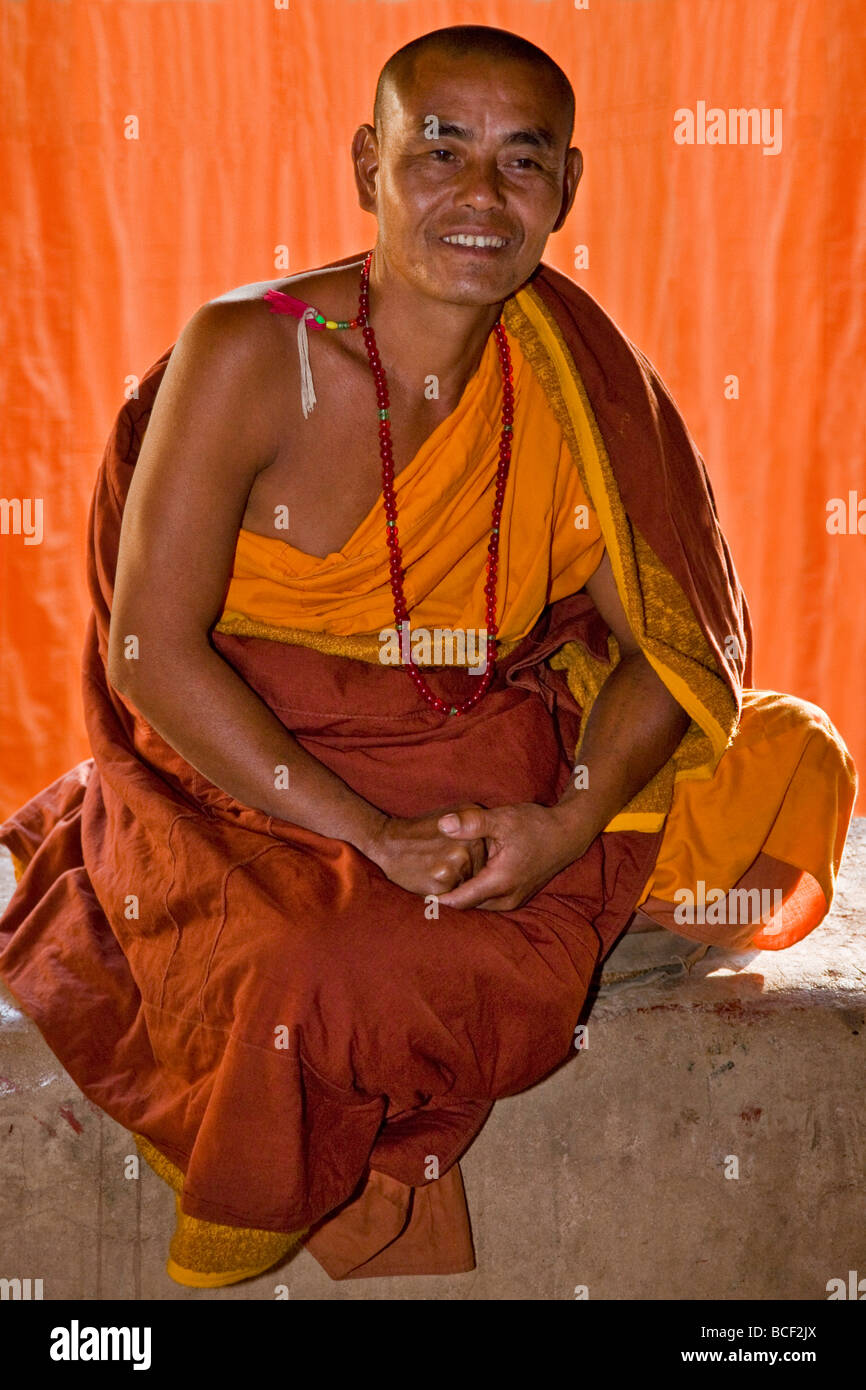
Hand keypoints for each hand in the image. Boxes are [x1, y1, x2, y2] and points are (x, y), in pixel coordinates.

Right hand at [364, 804, 487, 897]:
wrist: (388, 843)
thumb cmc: (421, 832)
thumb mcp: (451, 816)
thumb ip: (475, 824)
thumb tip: (497, 843)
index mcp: (474, 830)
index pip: (486, 857)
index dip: (470, 861)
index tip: (450, 855)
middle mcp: (469, 845)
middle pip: (478, 873)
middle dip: (463, 874)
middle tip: (439, 862)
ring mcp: (456, 864)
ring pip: (466, 886)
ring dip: (453, 884)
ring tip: (434, 869)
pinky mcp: (443, 881)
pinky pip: (453, 896)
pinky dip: (443, 893)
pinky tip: (429, 878)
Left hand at [434, 803, 588, 910]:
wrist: (567, 835)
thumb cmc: (536, 826)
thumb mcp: (503, 819)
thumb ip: (472, 823)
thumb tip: (442, 825)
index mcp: (500, 882)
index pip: (460, 901)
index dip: (437, 899)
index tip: (417, 892)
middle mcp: (506, 898)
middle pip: (466, 906)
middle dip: (446, 897)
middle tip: (422, 885)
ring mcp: (513, 900)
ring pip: (477, 905)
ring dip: (461, 896)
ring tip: (438, 883)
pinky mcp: (517, 896)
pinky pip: (488, 901)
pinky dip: (474, 893)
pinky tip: (463, 878)